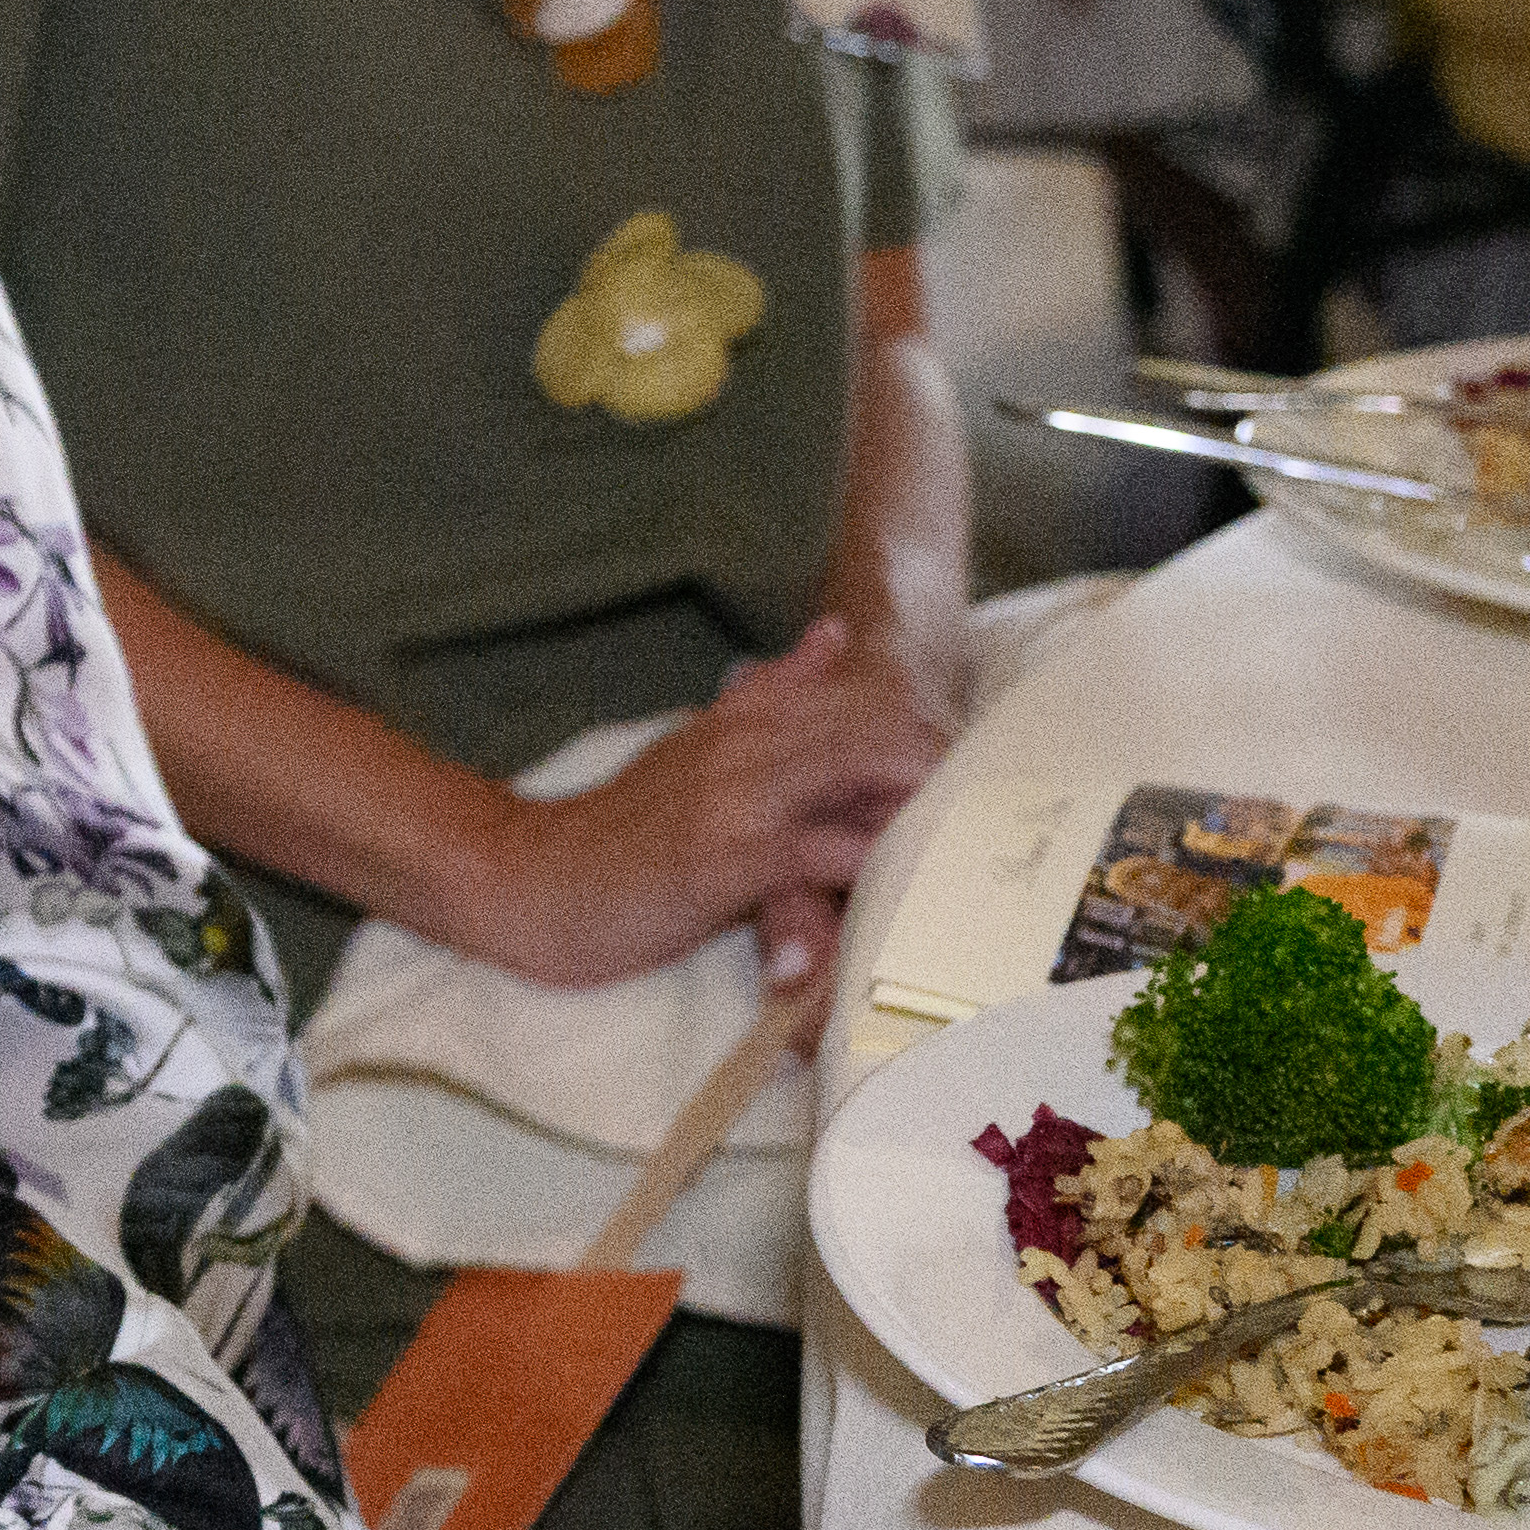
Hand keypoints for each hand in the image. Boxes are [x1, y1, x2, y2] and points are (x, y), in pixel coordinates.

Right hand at [465, 613, 947, 985]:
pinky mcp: (728, 860)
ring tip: (978, 846)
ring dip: (923, 810)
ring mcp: (739, 801)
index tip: (984, 760)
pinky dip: (871, 873)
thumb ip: (768, 692)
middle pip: (881, 732)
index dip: (931, 724)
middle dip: (946, 765)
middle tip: (1005, 809)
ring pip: (861, 782)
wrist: (524, 878)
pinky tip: (909, 894)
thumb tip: (835, 636)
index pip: (861, 699)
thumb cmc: (617, 832)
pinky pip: (821, 857)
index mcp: (745, 718)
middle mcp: (748, 747)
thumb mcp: (696, 746)